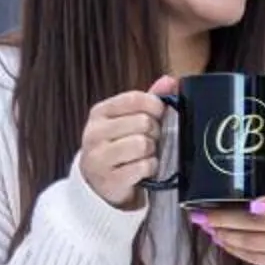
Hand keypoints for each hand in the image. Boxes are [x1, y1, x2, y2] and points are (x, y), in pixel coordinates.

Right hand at [79, 78, 177, 209]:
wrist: (99, 184)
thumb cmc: (119, 146)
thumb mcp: (128, 120)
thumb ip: (148, 100)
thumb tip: (170, 80)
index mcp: (99, 113)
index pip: (133, 99)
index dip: (154, 105)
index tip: (159, 113)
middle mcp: (94, 133)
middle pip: (142, 122)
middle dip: (154, 132)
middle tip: (151, 139)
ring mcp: (98, 157)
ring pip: (143, 144)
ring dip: (152, 151)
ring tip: (145, 154)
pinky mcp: (109, 180)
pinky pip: (143, 166)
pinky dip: (150, 167)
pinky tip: (143, 168)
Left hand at [192, 180, 264, 264]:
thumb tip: (227, 191)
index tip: (252, 205)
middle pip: (260, 225)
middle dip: (226, 219)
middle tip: (202, 214)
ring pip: (253, 243)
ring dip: (225, 234)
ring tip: (208, 226)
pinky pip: (256, 259)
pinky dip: (234, 249)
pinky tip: (222, 239)